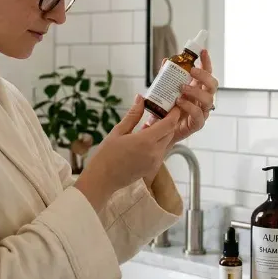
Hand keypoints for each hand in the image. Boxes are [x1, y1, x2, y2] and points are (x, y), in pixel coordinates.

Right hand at [74, 95, 180, 210]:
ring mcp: (156, 161)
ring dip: (163, 132)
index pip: (169, 124)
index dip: (174, 113)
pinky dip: (158, 142)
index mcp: (146, 141)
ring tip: (150, 123)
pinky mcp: (153, 168)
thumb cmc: (107, 154)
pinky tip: (145, 137)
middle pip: (170, 132)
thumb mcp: (118, 131)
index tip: (174, 104)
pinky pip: (161, 151)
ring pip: (166, 142)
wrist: (103, 180)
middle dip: (169, 121)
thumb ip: (133, 115)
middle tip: (160, 111)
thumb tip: (141, 98)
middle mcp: (155, 152)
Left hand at [144, 49, 218, 145]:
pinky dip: (189, 107)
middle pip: (213, 84)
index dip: (206, 62)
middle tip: (192, 70)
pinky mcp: (197, 124)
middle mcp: (202, 99)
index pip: (206, 73)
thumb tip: (166, 61)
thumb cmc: (165, 110)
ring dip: (195, 91)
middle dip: (204, 75)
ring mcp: (201, 112)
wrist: (160, 131)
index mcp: (197, 89)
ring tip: (181, 88)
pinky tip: (179, 102)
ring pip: (208, 99)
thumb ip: (166, 77)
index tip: (203, 52)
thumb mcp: (164, 91)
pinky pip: (199, 114)